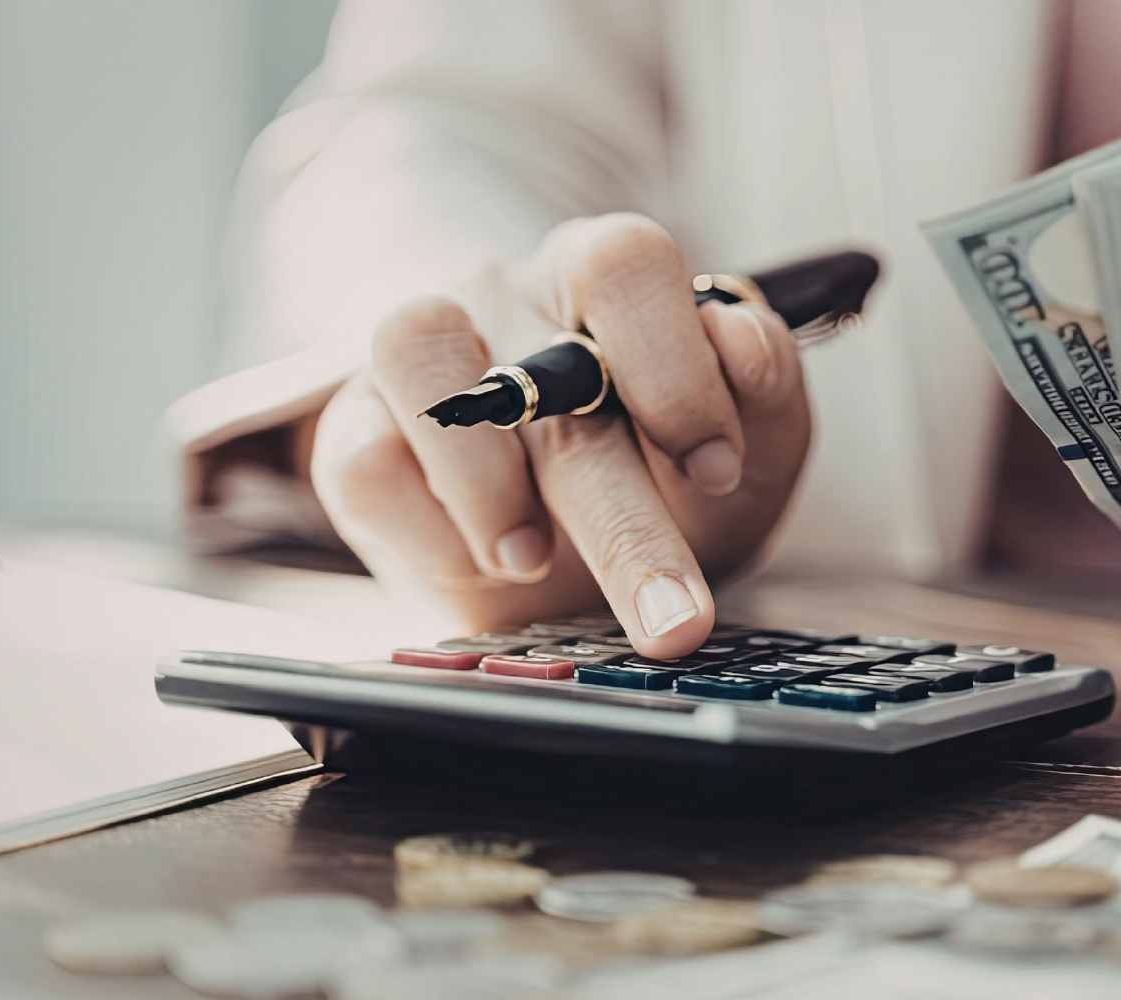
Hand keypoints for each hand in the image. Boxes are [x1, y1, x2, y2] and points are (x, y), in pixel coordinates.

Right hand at [305, 214, 811, 656]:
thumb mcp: (746, 444)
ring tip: (535, 562)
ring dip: (485, 481)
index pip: (625, 263)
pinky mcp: (353, 438)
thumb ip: (767, 391)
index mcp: (604, 280)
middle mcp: (506, 299)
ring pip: (414, 349)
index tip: (716, 470)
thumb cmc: (662, 469)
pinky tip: (486, 568)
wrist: (569, 536)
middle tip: (674, 615)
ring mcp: (420, 362)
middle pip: (546, 366)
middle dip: (622, 518)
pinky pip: (363, 463)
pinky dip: (427, 531)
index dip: (676, 366)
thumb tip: (740, 341)